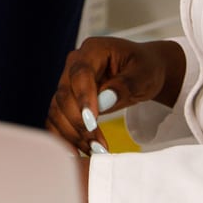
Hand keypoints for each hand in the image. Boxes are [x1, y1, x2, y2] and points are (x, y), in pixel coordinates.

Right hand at [47, 36, 184, 155]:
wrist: (141, 72)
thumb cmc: (145, 69)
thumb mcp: (145, 74)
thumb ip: (126, 85)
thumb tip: (104, 99)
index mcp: (93, 50)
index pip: (80, 74)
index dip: (83, 98)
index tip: (92, 122)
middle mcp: (73, 64)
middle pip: (64, 95)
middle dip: (78, 123)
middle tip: (98, 146)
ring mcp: (67, 82)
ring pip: (57, 110)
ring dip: (72, 134)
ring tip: (94, 152)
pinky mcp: (67, 100)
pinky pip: (57, 119)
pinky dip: (65, 137)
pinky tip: (78, 152)